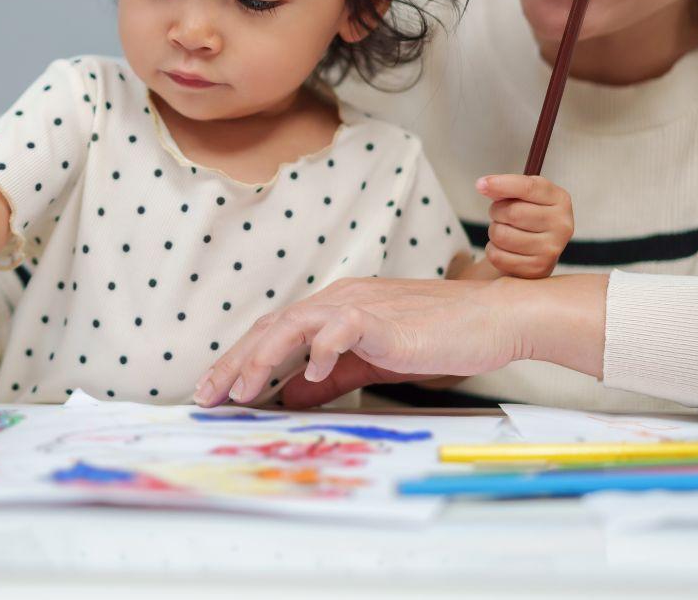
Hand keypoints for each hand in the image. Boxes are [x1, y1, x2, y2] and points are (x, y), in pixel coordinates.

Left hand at [194, 277, 522, 406]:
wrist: (489, 320)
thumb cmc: (435, 339)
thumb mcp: (369, 362)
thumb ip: (330, 377)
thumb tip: (290, 396)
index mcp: (333, 309)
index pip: (273, 332)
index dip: (239, 359)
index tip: (214, 390)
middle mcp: (339, 300)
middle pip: (272, 327)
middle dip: (235, 362)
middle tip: (208, 395)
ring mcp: (360, 306)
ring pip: (295, 324)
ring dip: (264, 358)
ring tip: (243, 391)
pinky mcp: (384, 318)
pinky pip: (343, 328)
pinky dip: (322, 349)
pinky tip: (310, 375)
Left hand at [475, 174, 573, 278]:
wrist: (538, 249)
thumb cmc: (528, 214)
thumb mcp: (523, 195)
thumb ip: (506, 187)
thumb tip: (484, 185)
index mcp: (560, 199)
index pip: (528, 187)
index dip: (501, 184)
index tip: (480, 184)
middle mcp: (562, 225)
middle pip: (512, 212)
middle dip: (497, 211)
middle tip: (500, 214)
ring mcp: (551, 249)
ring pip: (502, 235)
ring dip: (494, 231)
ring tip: (505, 230)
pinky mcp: (537, 268)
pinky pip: (497, 256)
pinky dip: (493, 250)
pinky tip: (505, 248)